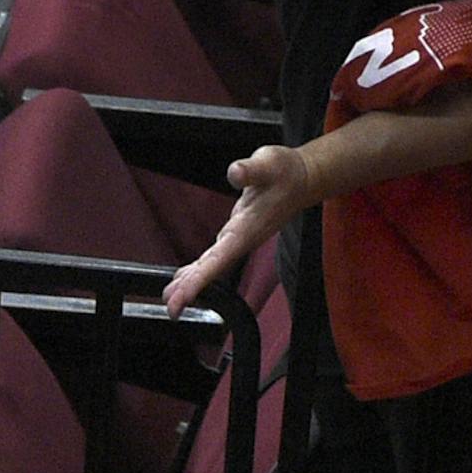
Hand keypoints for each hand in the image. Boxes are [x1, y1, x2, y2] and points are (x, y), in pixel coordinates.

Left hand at [164, 143, 316, 315]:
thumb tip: (235, 172)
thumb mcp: (268, 164)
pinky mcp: (235, 236)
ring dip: (191, 283)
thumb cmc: (286, 172)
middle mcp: (241, 240)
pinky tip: (184, 279)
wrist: (301, 180)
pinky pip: (213, 260)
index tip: (184, 297)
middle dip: (191, 290)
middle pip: (212, 270)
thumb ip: (251, 170)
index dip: (200, 279)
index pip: (219, 258)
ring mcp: (238, 240)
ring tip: (170, 299)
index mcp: (247, 229)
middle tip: (171, 308)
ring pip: (211, 267)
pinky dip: (198, 271)